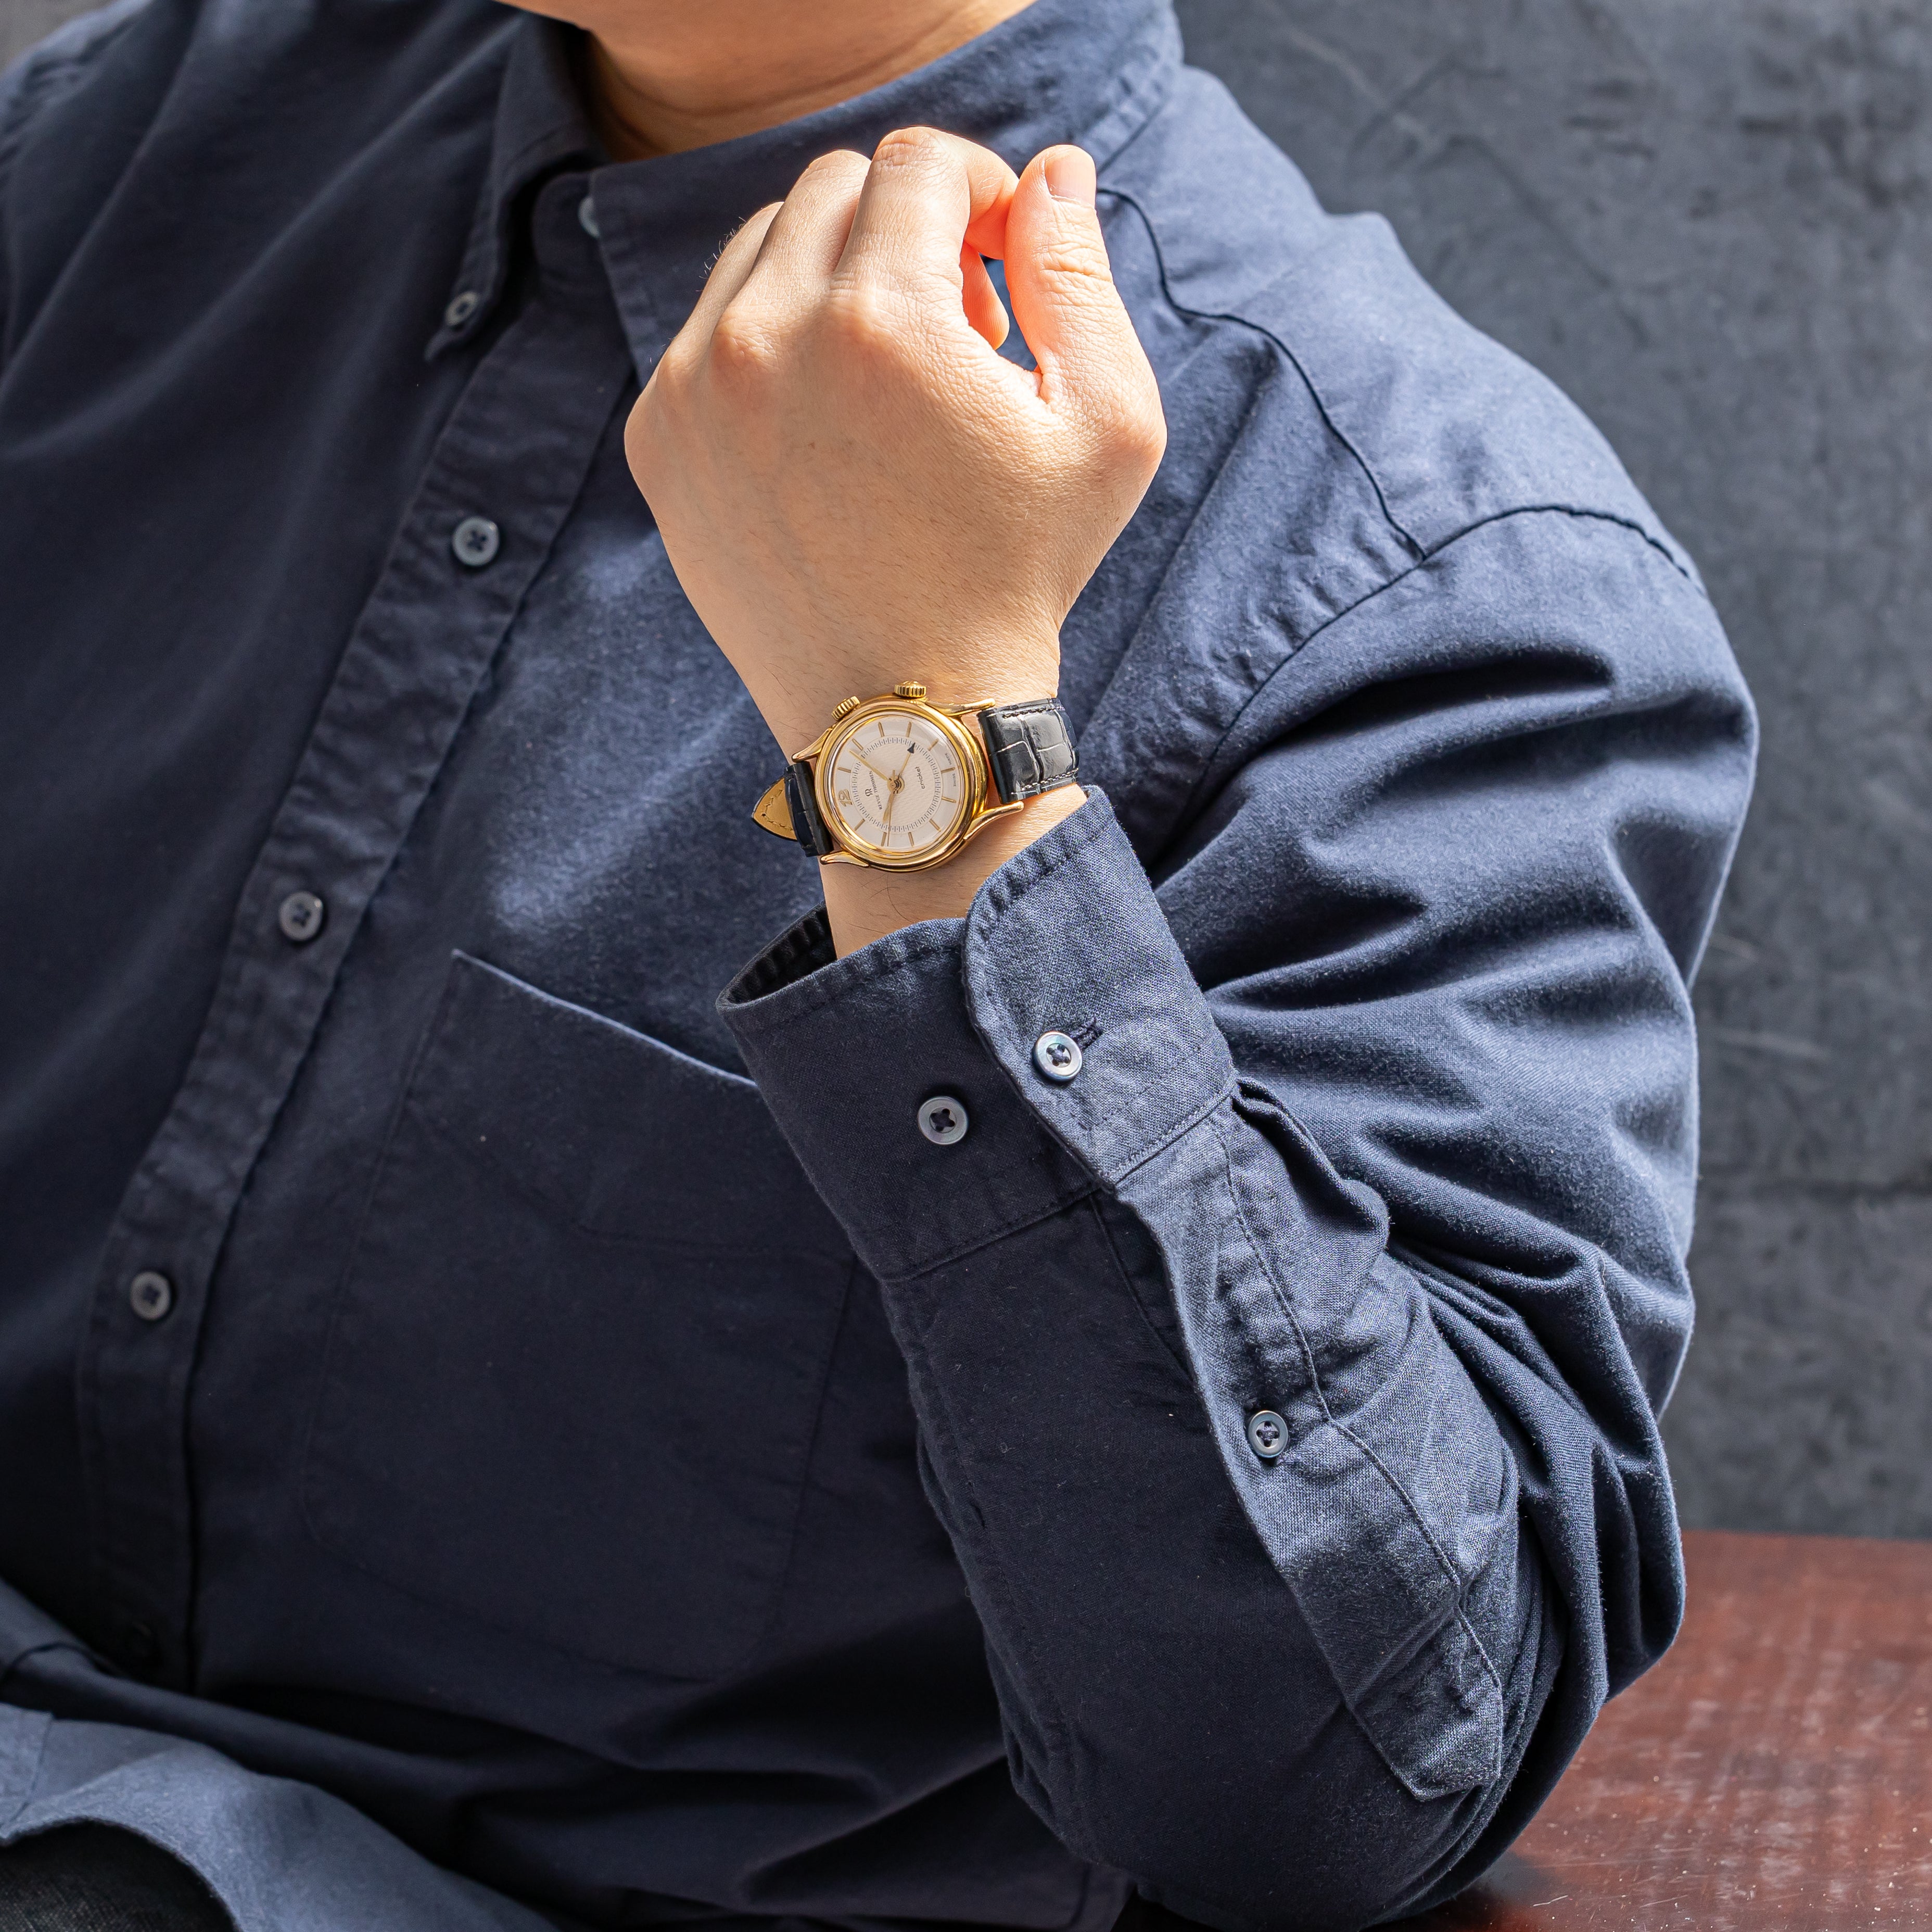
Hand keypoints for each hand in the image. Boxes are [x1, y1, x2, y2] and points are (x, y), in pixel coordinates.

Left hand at [624, 127, 1164, 948]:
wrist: (905, 717)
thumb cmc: (1019, 575)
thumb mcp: (1107, 428)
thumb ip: (1082, 276)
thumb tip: (1054, 171)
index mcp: (880, 321)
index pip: (919, 165)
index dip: (980, 193)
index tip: (1004, 263)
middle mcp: (764, 336)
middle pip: (835, 188)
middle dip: (910, 230)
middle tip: (960, 330)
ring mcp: (693, 388)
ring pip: (763, 244)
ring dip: (837, 273)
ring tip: (892, 377)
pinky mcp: (657, 436)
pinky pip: (710, 323)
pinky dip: (772, 338)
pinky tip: (828, 423)